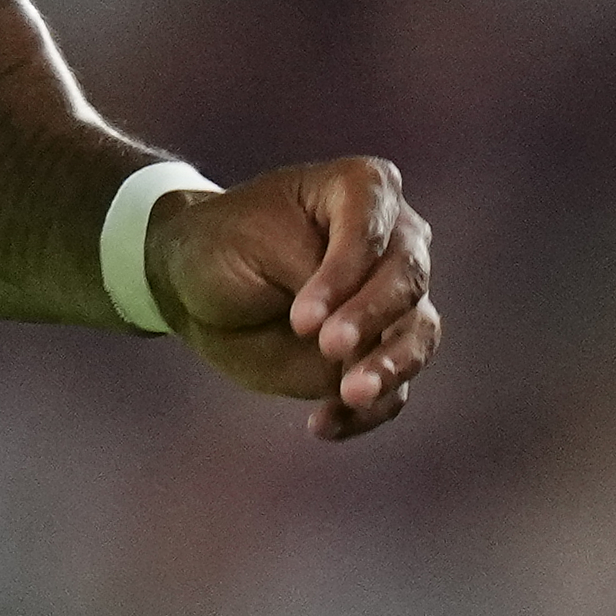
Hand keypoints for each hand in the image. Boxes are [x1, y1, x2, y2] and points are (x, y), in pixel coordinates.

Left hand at [156, 156, 439, 439]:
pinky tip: (324, 424)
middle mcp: (394, 241)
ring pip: (419, 334)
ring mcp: (392, 300)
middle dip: (372, 318)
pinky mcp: (378, 352)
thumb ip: (309, 274)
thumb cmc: (222, 245)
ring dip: (391, 368)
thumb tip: (359, 334)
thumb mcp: (249, 243)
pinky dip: (366, 412)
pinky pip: (393, 389)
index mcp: (363, 191)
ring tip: (350, 395)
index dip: (347, 274)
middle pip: (408, 280)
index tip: (304, 317)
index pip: (375, 230)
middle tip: (329, 347)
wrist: (196, 285)